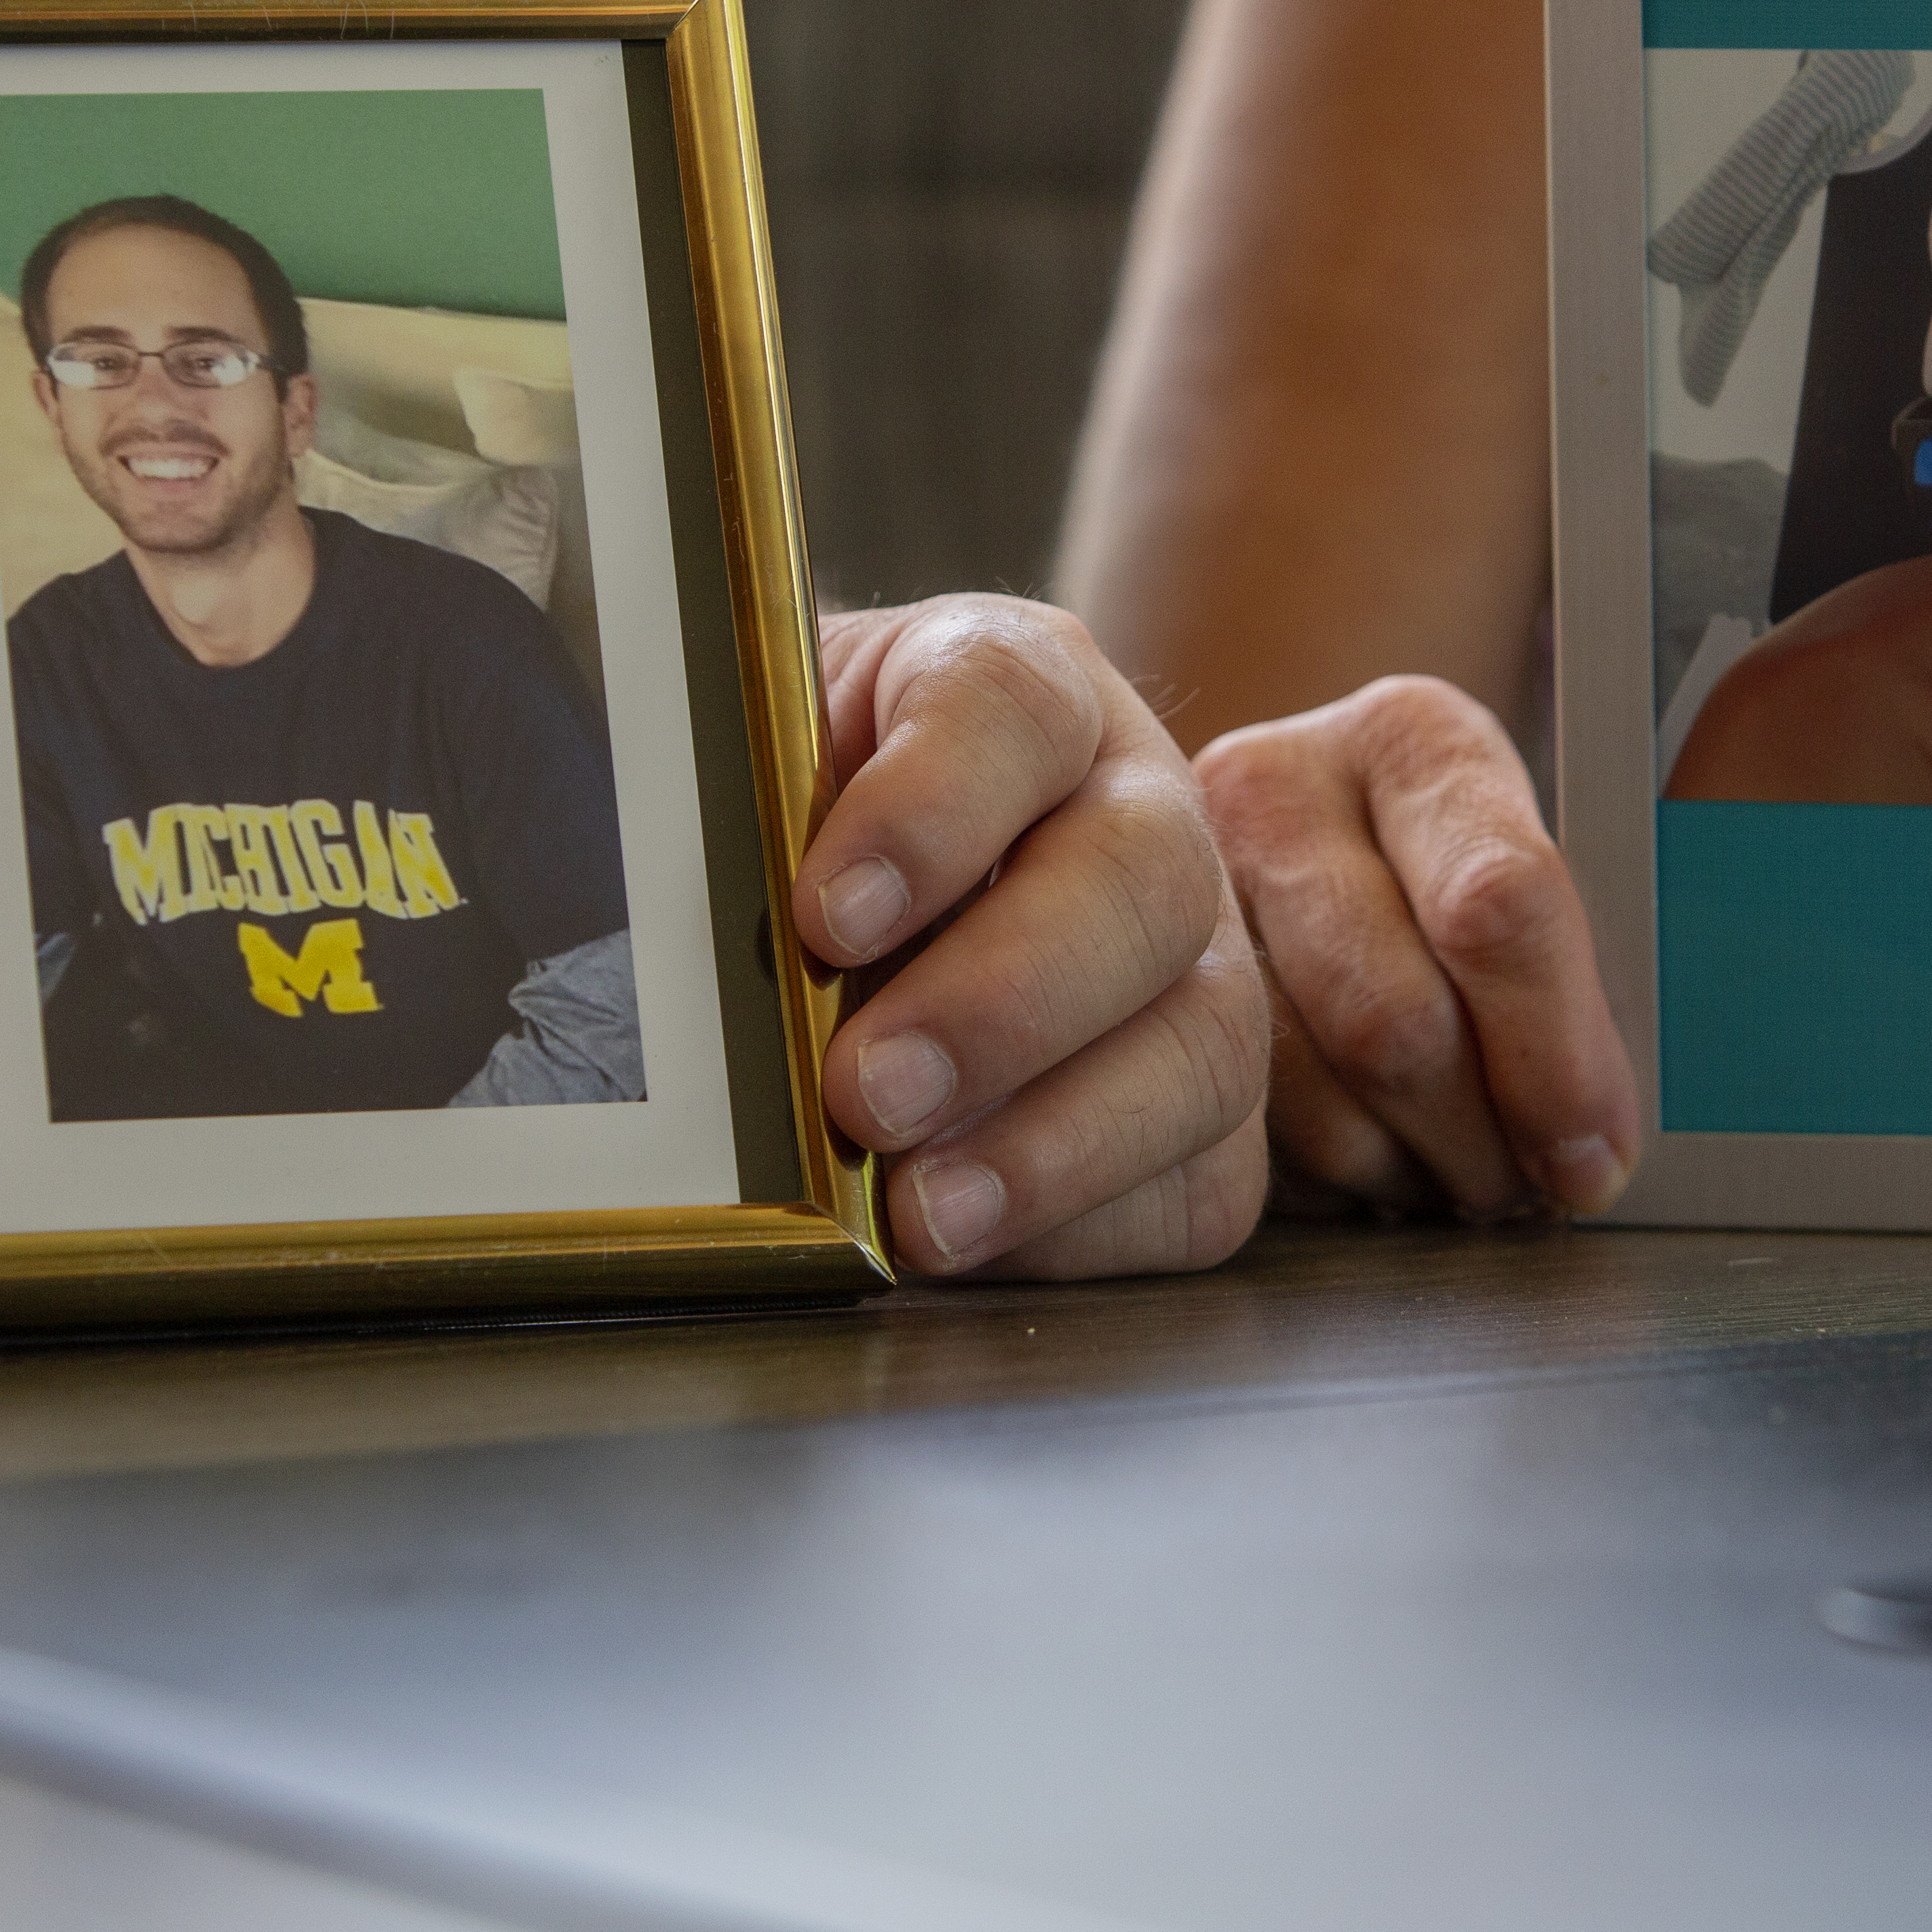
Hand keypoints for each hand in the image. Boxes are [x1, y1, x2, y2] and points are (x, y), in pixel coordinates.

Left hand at [794, 599, 1265, 1275]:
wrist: (868, 916)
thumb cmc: (800, 839)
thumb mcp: (755, 783)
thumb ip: (744, 822)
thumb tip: (722, 941)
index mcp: (1024, 689)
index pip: (1011, 703)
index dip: (930, 807)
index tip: (825, 915)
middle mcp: (1142, 808)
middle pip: (1140, 877)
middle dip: (1004, 1001)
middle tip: (868, 1092)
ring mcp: (1202, 963)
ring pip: (1205, 1039)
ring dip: (1056, 1142)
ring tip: (920, 1215)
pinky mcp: (1209, 1112)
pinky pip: (1199, 1182)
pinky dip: (1085, 1224)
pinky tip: (977, 1242)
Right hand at [1195, 676, 1637, 1217]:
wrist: (1315, 849)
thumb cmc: (1471, 885)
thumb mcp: (1549, 889)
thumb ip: (1582, 989)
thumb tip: (1595, 1154)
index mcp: (1414, 737)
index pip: (1498, 902)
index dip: (1556, 1058)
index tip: (1594, 1155)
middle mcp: (1276, 786)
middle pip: (1392, 1019)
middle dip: (1480, 1139)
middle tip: (1530, 1184)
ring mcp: (1183, 887)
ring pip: (1312, 1095)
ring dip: (1409, 1172)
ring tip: (1458, 1168)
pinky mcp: (1129, 990)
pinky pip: (1237, 1131)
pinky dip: (1326, 1178)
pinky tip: (1375, 1154)